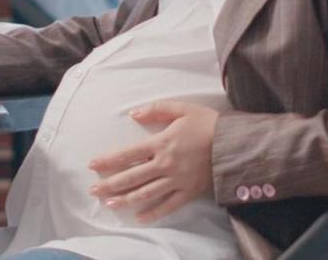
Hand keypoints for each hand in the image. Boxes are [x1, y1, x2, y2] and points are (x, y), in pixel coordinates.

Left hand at [87, 100, 218, 221]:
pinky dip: (154, 213)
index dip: (108, 160)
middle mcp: (165, 164)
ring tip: (110, 204)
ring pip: (146, 193)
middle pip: (132, 177)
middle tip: (93, 191)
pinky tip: (140, 218)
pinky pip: (168, 205)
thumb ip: (156, 110)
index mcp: (161, 143)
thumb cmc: (207, 123)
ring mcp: (177, 181)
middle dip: (110, 184)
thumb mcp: (181, 109)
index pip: (128, 154)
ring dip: (126, 199)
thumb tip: (133, 114)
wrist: (234, 143)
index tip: (93, 165)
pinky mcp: (189, 192)